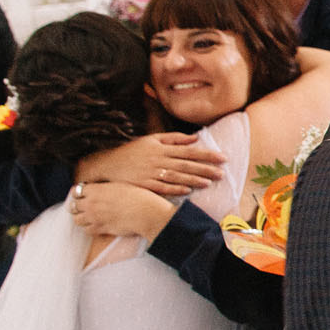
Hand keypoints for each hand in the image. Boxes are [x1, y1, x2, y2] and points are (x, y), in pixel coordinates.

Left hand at [70, 180, 178, 241]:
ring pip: (76, 220)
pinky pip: (87, 231)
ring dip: (81, 218)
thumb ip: (105, 188)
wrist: (147, 212)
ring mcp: (94, 217)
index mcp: (95, 190)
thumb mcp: (120, 185)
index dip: (79, 193)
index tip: (84, 194)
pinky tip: (97, 225)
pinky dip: (90, 228)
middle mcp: (91, 203)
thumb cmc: (139, 197)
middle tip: (85, 206)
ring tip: (90, 217)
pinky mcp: (100, 229)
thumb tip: (99, 190)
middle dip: (78, 206)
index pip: (75, 191)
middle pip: (72, 206)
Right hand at [76, 133, 223, 196]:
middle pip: (186, 165)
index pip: (189, 151)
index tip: (223, 158)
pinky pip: (161, 187)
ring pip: (176, 176)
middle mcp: (158, 160)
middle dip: (205, 169)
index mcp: (161, 148)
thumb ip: (174, 138)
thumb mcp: (151, 139)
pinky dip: (174, 189)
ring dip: (193, 180)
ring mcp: (150, 172)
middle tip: (222, 173)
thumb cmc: (131, 151)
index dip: (207, 155)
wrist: (106, 164)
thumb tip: (195, 138)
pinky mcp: (143, 184)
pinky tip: (187, 191)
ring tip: (209, 183)